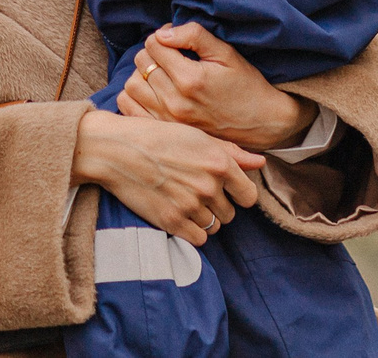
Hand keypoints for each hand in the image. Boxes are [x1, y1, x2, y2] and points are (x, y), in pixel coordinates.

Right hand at [71, 108, 264, 246]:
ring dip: (203, 218)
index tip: (225, 190)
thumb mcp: (196, 136)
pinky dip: (191, 231)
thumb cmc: (156, 137)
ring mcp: (191, 205)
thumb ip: (232, 152)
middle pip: (231, 213)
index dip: (238, 194)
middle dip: (217, 205)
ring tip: (183, 200)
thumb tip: (261, 163)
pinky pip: (199, 239)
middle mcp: (209, 185)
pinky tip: (178, 214)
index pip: (249, 196)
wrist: (116, 149)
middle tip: (195, 191)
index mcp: (219, 162)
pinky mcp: (172, 222)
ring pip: (214, 226)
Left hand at [115, 22, 316, 153]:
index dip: (163, 36)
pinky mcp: (165, 131)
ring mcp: (168, 120)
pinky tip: (152, 91)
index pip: (153, 45)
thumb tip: (163, 33)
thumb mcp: (226, 53)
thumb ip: (194, 36)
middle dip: (153, 53)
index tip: (177, 41)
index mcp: (190, 79)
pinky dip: (135, 96)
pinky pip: (130, 109)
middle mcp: (175, 102)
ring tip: (162, 73)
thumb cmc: (245, 84)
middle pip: (141, 62)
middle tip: (171, 56)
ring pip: (132, 85)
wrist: (261, 122)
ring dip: (142, 74)